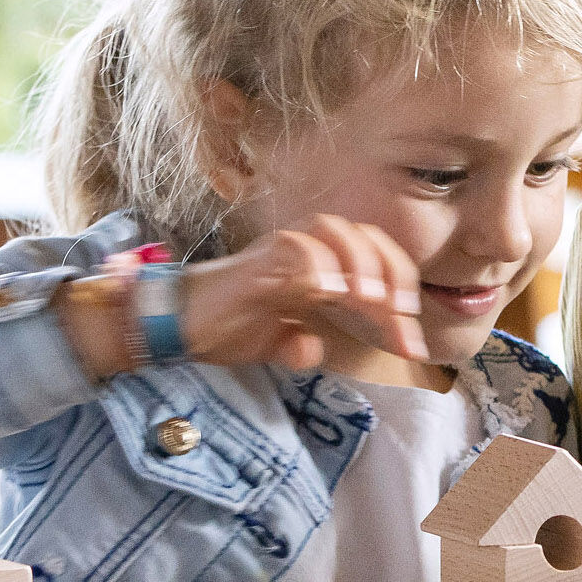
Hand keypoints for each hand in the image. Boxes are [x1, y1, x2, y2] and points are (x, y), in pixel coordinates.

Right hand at [165, 219, 429, 372]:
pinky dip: (317, 265)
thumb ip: (298, 345)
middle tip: (402, 318)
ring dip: (361, 263)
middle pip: (365, 237)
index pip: (375, 261)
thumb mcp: (272, 343)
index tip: (410, 342)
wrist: (171, 326)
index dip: (401, 293)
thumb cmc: (222, 326)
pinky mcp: (253, 265)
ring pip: (333, 231)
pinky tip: (329, 292)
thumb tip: (314, 351)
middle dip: (394, 275)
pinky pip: (291, 249)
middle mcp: (302, 252)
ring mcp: (278, 254)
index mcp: (317, 268)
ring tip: (373, 300)